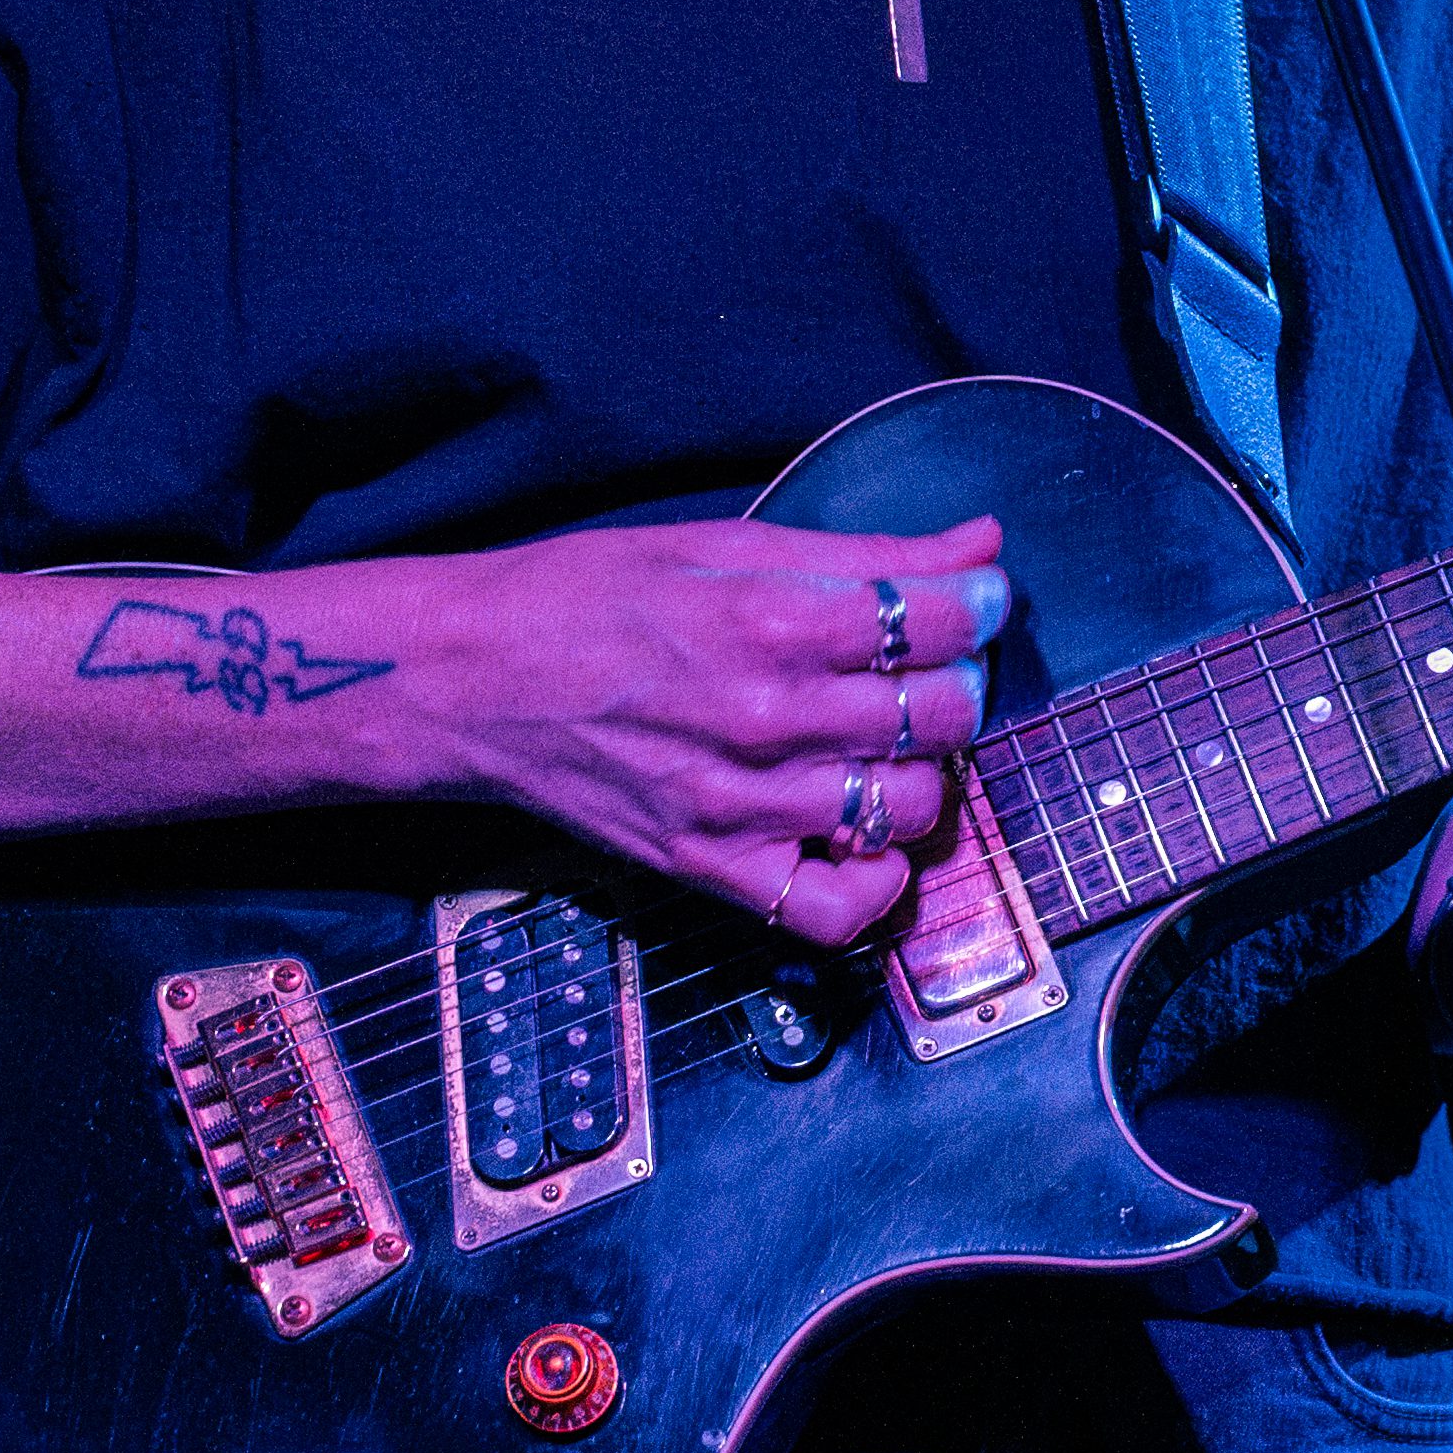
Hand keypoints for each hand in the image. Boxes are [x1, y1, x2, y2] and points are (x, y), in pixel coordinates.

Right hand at [424, 516, 1010, 947]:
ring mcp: (742, 803)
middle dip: (961, 683)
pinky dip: (874, 884)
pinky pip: (835, 910)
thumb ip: (864, 552)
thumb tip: (980, 541)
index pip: (941, 621)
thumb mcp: (726, 544)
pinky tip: (866, 836)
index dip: (980, 604)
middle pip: (945, 714)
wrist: (472, 680)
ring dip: (926, 772)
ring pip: (911, 806)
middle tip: (928, 668)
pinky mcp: (711, 867)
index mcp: (772, 619)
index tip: (974, 599)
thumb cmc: (589, 597)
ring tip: (890, 743)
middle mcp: (766, 716)